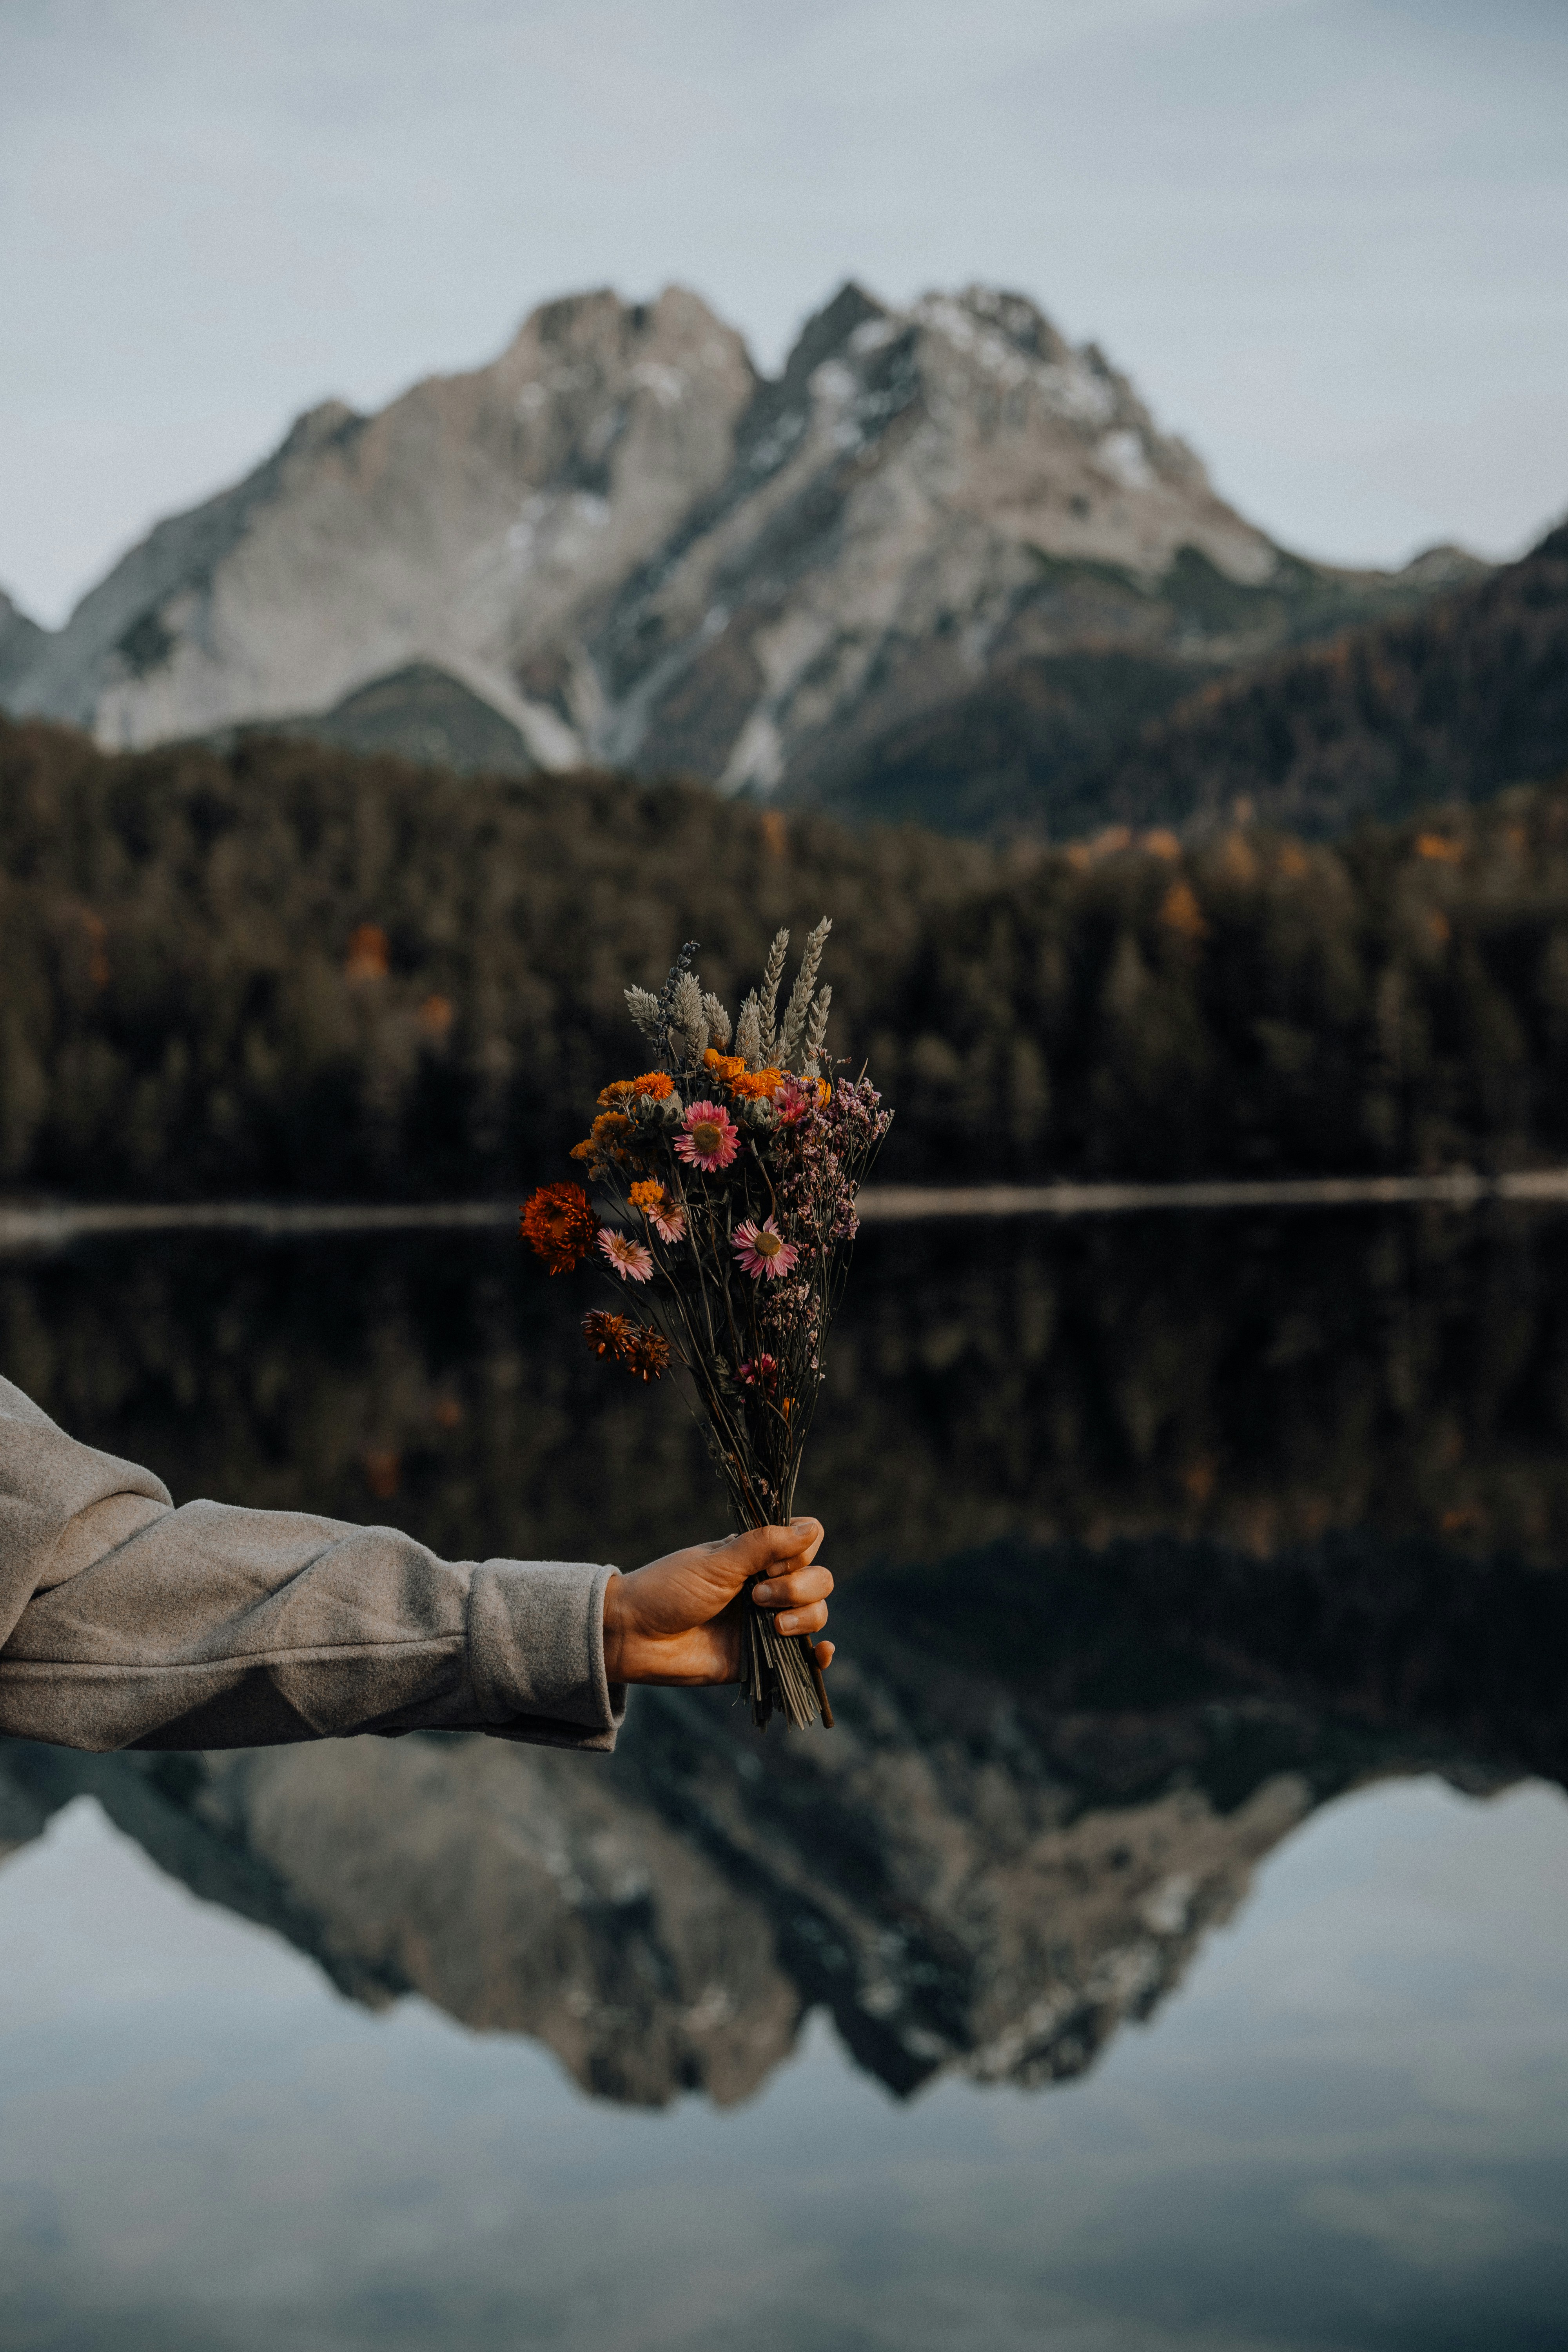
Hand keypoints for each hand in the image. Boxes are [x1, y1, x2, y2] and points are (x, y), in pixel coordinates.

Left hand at [602, 1518, 833, 1686]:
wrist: (635, 1637)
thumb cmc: (668, 1591)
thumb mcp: (716, 1562)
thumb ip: (764, 1545)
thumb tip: (811, 1528)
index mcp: (755, 1555)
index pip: (807, 1543)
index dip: (800, 1553)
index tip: (770, 1562)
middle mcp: (766, 1585)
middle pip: (819, 1579)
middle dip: (800, 1587)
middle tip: (757, 1597)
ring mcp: (766, 1621)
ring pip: (816, 1613)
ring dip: (805, 1617)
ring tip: (772, 1625)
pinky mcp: (761, 1656)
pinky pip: (804, 1655)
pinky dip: (819, 1653)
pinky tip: (821, 1652)